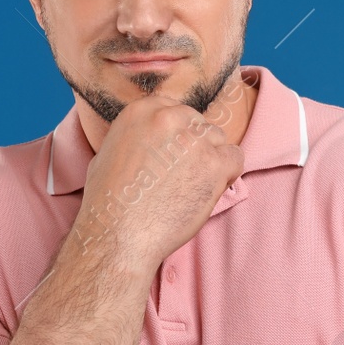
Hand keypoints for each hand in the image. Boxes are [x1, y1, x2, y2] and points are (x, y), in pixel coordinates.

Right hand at [76, 90, 244, 271]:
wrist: (118, 233)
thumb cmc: (107, 202)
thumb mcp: (108, 153)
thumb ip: (134, 138)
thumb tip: (146, 142)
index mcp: (141, 111)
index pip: (176, 110)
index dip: (177, 134)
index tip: (172, 155)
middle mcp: (168, 118)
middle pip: (198, 123)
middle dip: (194, 146)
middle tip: (182, 174)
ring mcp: (194, 140)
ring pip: (218, 139)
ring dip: (210, 160)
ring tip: (191, 186)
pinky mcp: (214, 164)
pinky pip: (236, 158)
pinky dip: (227, 174)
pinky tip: (208, 190)